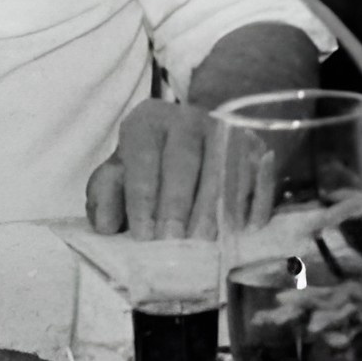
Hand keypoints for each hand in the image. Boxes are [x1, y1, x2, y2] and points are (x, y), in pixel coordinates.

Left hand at [84, 97, 267, 239]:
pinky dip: (253, 199)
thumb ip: (105, 198)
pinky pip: (256, 171)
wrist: (180, 147)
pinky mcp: (254, 145)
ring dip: (213, 206)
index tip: (143, 235)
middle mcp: (188, 118)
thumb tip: (107, 224)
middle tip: (173, 241)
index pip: (143, 158)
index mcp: (148, 122)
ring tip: (204, 242)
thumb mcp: (114, 180)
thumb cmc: (143, 172)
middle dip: (177, 204)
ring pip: (221, 165)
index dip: (142, 199)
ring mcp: (225, 129)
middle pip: (184, 160)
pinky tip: (244, 228)